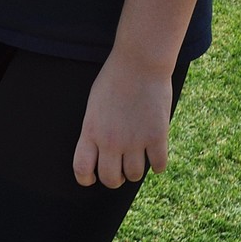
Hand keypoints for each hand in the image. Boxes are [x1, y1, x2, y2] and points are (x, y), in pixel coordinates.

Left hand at [73, 50, 172, 188]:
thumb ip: (95, 129)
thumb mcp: (95, 104)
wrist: (140, 61)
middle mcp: (111, 141)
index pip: (81, 170)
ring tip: (138, 157)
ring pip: (135, 176)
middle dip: (115, 179)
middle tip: (120, 169)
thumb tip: (99, 151)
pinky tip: (155, 152)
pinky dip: (157, 163)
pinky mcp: (157, 137)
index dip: (86, 179)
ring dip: (136, 170)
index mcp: (91, 131)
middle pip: (111, 179)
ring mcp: (135, 140)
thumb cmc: (115, 77)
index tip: (93, 176)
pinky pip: (158, 166)